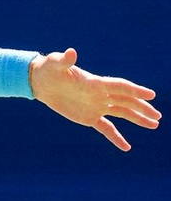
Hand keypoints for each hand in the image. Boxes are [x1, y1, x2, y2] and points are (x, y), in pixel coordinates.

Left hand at [31, 48, 158, 151]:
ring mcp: (97, 106)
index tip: (151, 95)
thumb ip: (64, 60)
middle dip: (142, 108)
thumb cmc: (50, 69)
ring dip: (138, 119)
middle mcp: (101, 94)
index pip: (120, 87)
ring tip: (154, 124)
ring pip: (122, 113)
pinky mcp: (88, 118)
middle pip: (126, 101)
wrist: (42, 82)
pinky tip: (127, 147)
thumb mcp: (55, 64)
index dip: (135, 91)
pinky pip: (106, 128)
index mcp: (96, 82)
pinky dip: (116, 137)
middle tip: (158, 115)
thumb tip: (70, 52)